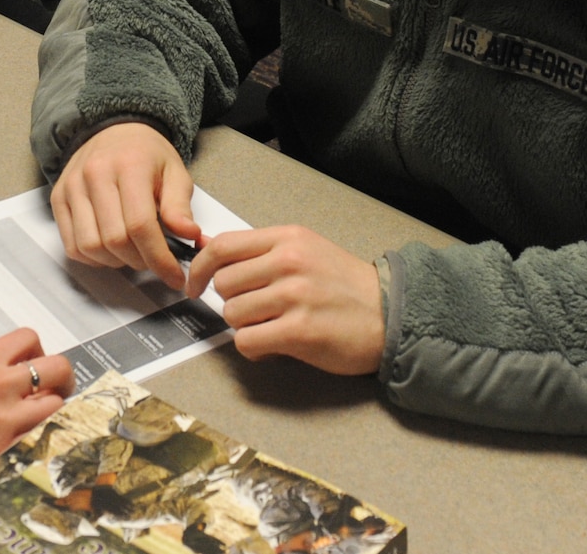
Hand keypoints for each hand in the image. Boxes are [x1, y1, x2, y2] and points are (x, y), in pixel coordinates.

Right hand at [50, 122, 201, 288]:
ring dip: (115, 262)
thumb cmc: (146, 155)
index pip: (141, 225)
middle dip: (140, 261)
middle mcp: (95, 174)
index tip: (175, 276)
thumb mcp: (175, 173)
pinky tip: (109, 250)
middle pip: (114, 239)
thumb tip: (189, 235)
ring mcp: (72, 186)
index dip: (159, 258)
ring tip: (132, 253)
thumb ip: (180, 205)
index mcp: (129, 166)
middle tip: (154, 260)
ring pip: (90, 246)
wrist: (114, 130)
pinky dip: (92, 258)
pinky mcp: (58, 198)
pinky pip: (71, 245)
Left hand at [186, 225, 383, 375]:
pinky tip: (274, 344)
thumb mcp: (305, 250)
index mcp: (287, 239)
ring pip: (233, 313)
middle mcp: (288, 262)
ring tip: (272, 327)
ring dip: (245, 326)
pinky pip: (247, 340)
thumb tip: (209, 254)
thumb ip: (262, 252)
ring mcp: (294, 296)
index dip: (200, 268)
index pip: (222, 246)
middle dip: (232, 301)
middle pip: (224, 283)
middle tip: (255, 311)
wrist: (391, 314)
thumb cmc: (345, 286)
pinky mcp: (299, 330)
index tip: (195, 283)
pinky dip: (254, 347)